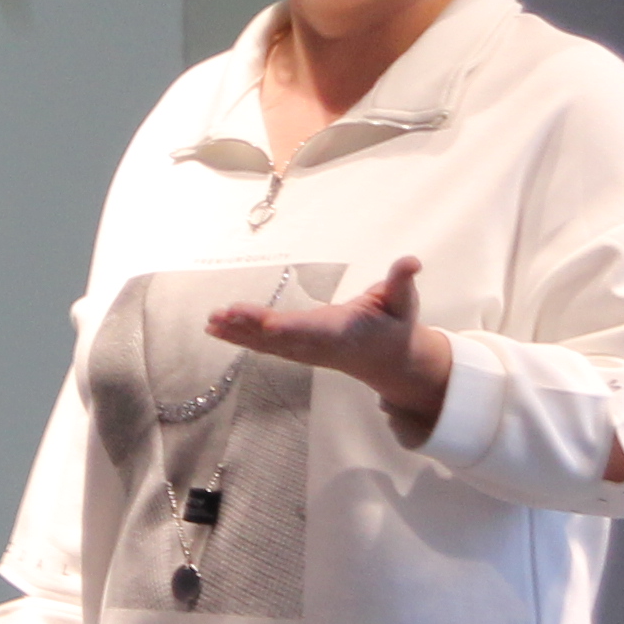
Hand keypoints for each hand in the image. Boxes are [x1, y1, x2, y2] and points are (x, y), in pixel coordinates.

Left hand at [207, 254, 454, 440]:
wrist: (391, 361)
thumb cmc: (395, 325)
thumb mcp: (404, 301)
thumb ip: (402, 281)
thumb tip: (411, 262)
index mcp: (342, 331)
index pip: (310, 329)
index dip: (287, 327)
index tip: (265, 323)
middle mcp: (318, 344)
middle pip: (279, 338)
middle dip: (249, 328)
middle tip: (220, 316)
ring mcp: (305, 350)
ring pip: (266, 344)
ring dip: (237, 333)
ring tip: (211, 322)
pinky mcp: (297, 350)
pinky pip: (264, 345)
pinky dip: (240, 338)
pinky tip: (217, 330)